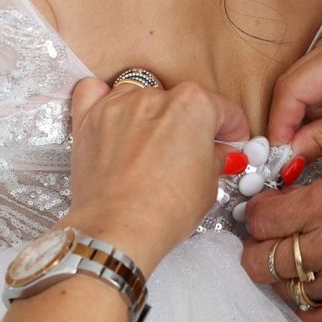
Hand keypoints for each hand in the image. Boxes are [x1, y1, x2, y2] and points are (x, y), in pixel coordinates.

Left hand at [61, 79, 248, 273]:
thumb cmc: (164, 212)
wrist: (117, 230)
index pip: (224, 109)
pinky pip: (94, 91)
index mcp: (194, 106)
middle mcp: (156, 97)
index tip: (230, 141)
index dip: (232, 130)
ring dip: (152, 113)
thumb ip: (216, 159)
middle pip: (183, 100)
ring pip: (142, 93)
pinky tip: (115, 115)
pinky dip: (105, 98)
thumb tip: (219, 153)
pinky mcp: (89, 118)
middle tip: (194, 152)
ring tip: (153, 142)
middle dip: (193, 125)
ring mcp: (119, 104)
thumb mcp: (209, 187)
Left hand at [241, 165, 321, 321]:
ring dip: (280, 273)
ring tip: (294, 261)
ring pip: (281, 287)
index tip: (260, 211)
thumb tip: (290, 199)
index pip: (263, 216)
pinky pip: (309, 317)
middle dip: (256, 246)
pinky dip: (303, 303)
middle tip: (266, 239)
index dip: (254, 213)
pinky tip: (312, 287)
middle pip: (259, 258)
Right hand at [268, 19, 321, 210]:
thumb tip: (286, 152)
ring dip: (305, 118)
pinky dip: (321, 109)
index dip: (279, 124)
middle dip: (288, 122)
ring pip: (306, 84)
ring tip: (321, 144)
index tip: (276, 156)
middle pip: (295, 82)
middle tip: (287, 158)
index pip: (294, 87)